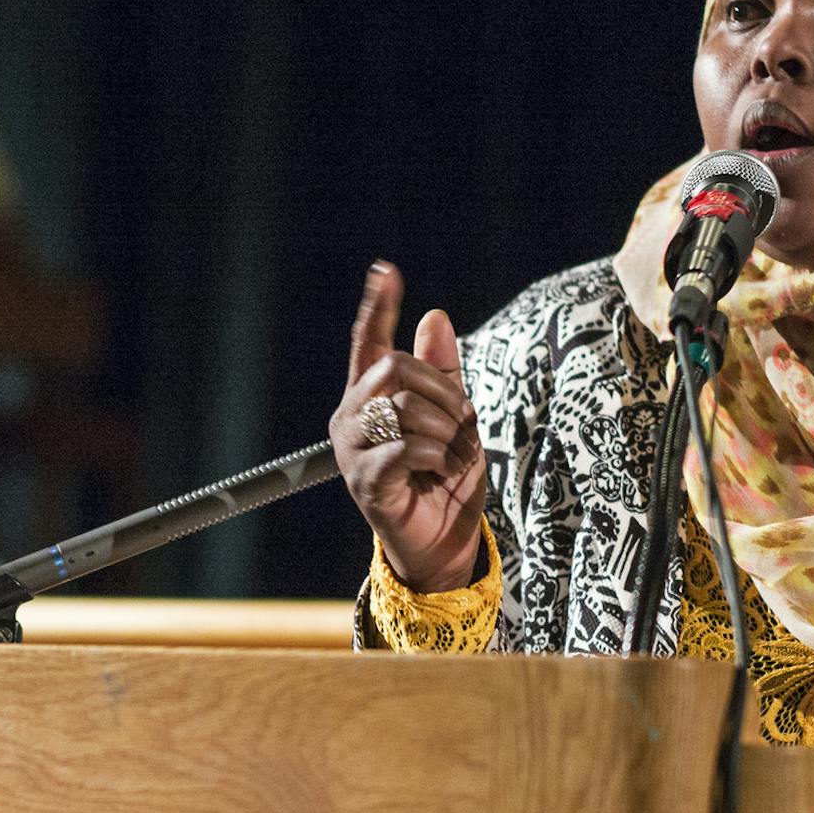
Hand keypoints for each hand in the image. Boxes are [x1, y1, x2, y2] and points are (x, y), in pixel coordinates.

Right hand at [329, 261, 487, 591]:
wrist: (444, 541)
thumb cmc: (445, 479)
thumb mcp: (454, 417)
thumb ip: (442, 371)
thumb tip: (434, 316)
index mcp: (370, 397)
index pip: (367, 341)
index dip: (378, 307)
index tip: (386, 271)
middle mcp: (352, 417)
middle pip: (395, 369)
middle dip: (442, 391)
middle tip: (462, 424)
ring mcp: (353, 450)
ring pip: (404, 407)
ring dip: (446, 429)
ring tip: (454, 454)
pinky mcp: (365, 480)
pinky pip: (406, 445)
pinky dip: (438, 454)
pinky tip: (442, 469)